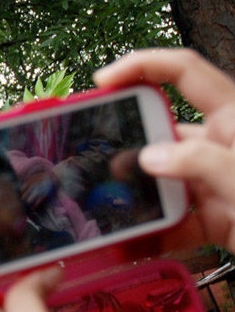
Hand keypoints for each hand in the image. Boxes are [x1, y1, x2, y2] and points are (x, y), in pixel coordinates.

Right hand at [94, 48, 234, 252]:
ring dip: (133, 197)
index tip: (103, 82)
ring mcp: (216, 183)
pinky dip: (151, 234)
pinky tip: (129, 245)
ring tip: (104, 211)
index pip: (184, 72)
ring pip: (161, 182)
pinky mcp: (216, 219)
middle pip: (160, 132)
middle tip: (90, 163)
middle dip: (124, 147)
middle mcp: (220, 145)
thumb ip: (201, 162)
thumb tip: (149, 157)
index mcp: (233, 118)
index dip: (142, 66)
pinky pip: (173, 221)